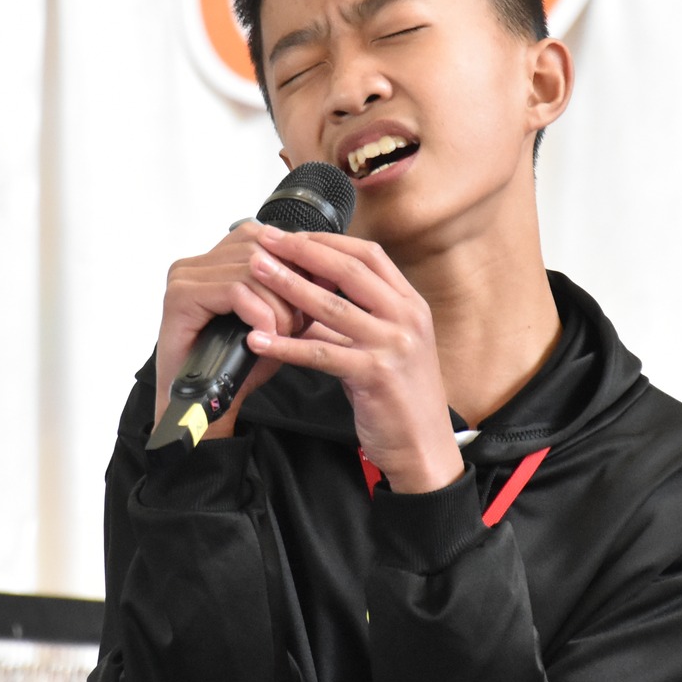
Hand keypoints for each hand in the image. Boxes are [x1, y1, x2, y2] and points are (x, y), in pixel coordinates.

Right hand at [154, 221, 306, 432]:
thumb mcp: (276, 321)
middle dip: (290, 283)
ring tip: (284, 333)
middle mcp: (196, 263)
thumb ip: (296, 293)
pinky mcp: (180, 297)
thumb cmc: (238, 366)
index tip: (322, 286)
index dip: (296, 259)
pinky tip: (266, 335)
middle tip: (301, 319)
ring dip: (277, 304)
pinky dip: (259, 313)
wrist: (205, 406)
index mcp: (215, 260)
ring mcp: (184, 277)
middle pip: (260, 247)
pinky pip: (235, 290)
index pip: (264, 236)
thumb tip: (329, 271)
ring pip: (251, 269)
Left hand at [241, 225, 463, 493]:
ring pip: (332, 306)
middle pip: (349, 270)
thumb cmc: (402, 397)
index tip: (292, 236)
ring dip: (288, 286)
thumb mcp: (382, 346)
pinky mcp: (376, 375)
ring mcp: (394, 344)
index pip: (368, 255)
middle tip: (266, 242)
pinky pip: (321, 353)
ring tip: (256, 273)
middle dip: (303, 252)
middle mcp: (407, 317)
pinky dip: (286, 346)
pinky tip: (258, 340)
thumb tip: (304, 298)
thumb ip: (349, 321)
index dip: (328, 241)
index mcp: (410, 304)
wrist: (425, 446)